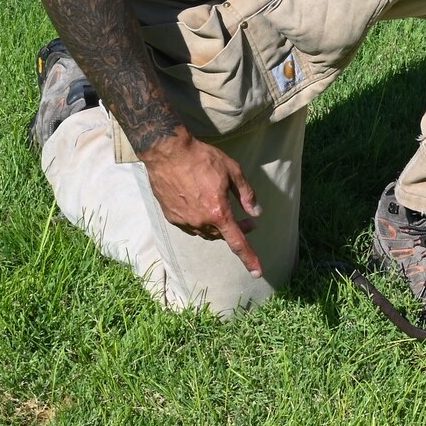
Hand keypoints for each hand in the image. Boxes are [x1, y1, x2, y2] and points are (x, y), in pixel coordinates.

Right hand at [139, 131, 263, 275]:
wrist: (168, 152)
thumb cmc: (202, 158)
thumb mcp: (233, 171)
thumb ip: (246, 194)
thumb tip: (255, 212)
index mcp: (218, 212)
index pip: (237, 242)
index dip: (249, 257)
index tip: (257, 272)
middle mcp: (199, 221)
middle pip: (222, 235)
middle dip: (237, 230)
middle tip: (248, 220)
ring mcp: (183, 221)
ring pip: (206, 232)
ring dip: (218, 226)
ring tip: (224, 209)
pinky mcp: (171, 217)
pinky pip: (191, 225)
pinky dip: (201, 220)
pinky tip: (203, 205)